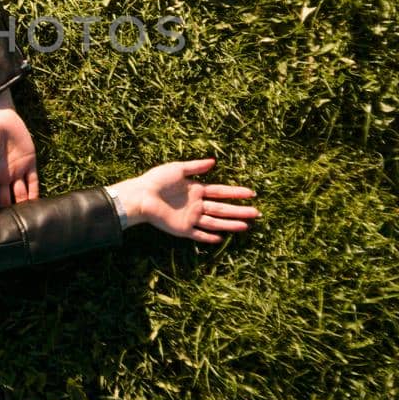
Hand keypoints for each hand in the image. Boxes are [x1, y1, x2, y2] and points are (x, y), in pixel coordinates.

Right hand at [0, 89, 38, 214]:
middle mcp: (2, 179)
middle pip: (6, 202)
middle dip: (8, 215)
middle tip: (12, 230)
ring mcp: (17, 172)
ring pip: (21, 195)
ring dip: (23, 207)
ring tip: (27, 222)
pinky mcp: (30, 163)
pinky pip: (34, 181)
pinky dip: (35, 193)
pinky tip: (37, 205)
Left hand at [107, 158, 256, 242]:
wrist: (141, 195)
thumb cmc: (156, 180)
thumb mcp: (178, 169)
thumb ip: (196, 166)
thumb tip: (214, 161)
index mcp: (196, 189)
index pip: (221, 191)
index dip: (236, 193)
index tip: (251, 193)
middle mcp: (196, 204)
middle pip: (222, 208)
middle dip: (239, 210)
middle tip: (257, 213)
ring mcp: (190, 217)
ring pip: (215, 222)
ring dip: (230, 224)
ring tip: (247, 225)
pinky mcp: (182, 229)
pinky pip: (198, 234)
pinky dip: (209, 237)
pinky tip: (221, 238)